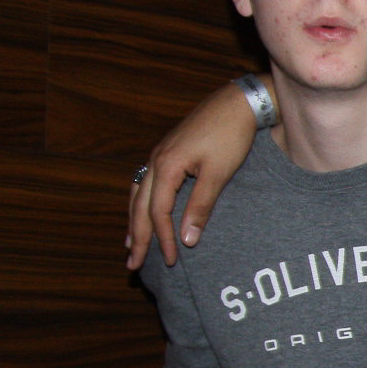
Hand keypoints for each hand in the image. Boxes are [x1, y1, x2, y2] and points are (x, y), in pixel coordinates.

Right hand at [127, 81, 261, 269]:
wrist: (236, 103)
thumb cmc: (231, 136)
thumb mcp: (219, 174)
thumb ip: (201, 206)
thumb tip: (187, 239)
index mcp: (167, 166)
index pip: (158, 212)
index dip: (163, 239)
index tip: (172, 261)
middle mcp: (155, 160)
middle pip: (140, 206)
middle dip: (136, 236)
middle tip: (132, 264)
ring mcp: (159, 155)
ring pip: (137, 194)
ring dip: (133, 220)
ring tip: (130, 243)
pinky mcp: (167, 152)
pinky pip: (144, 182)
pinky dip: (140, 202)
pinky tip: (142, 210)